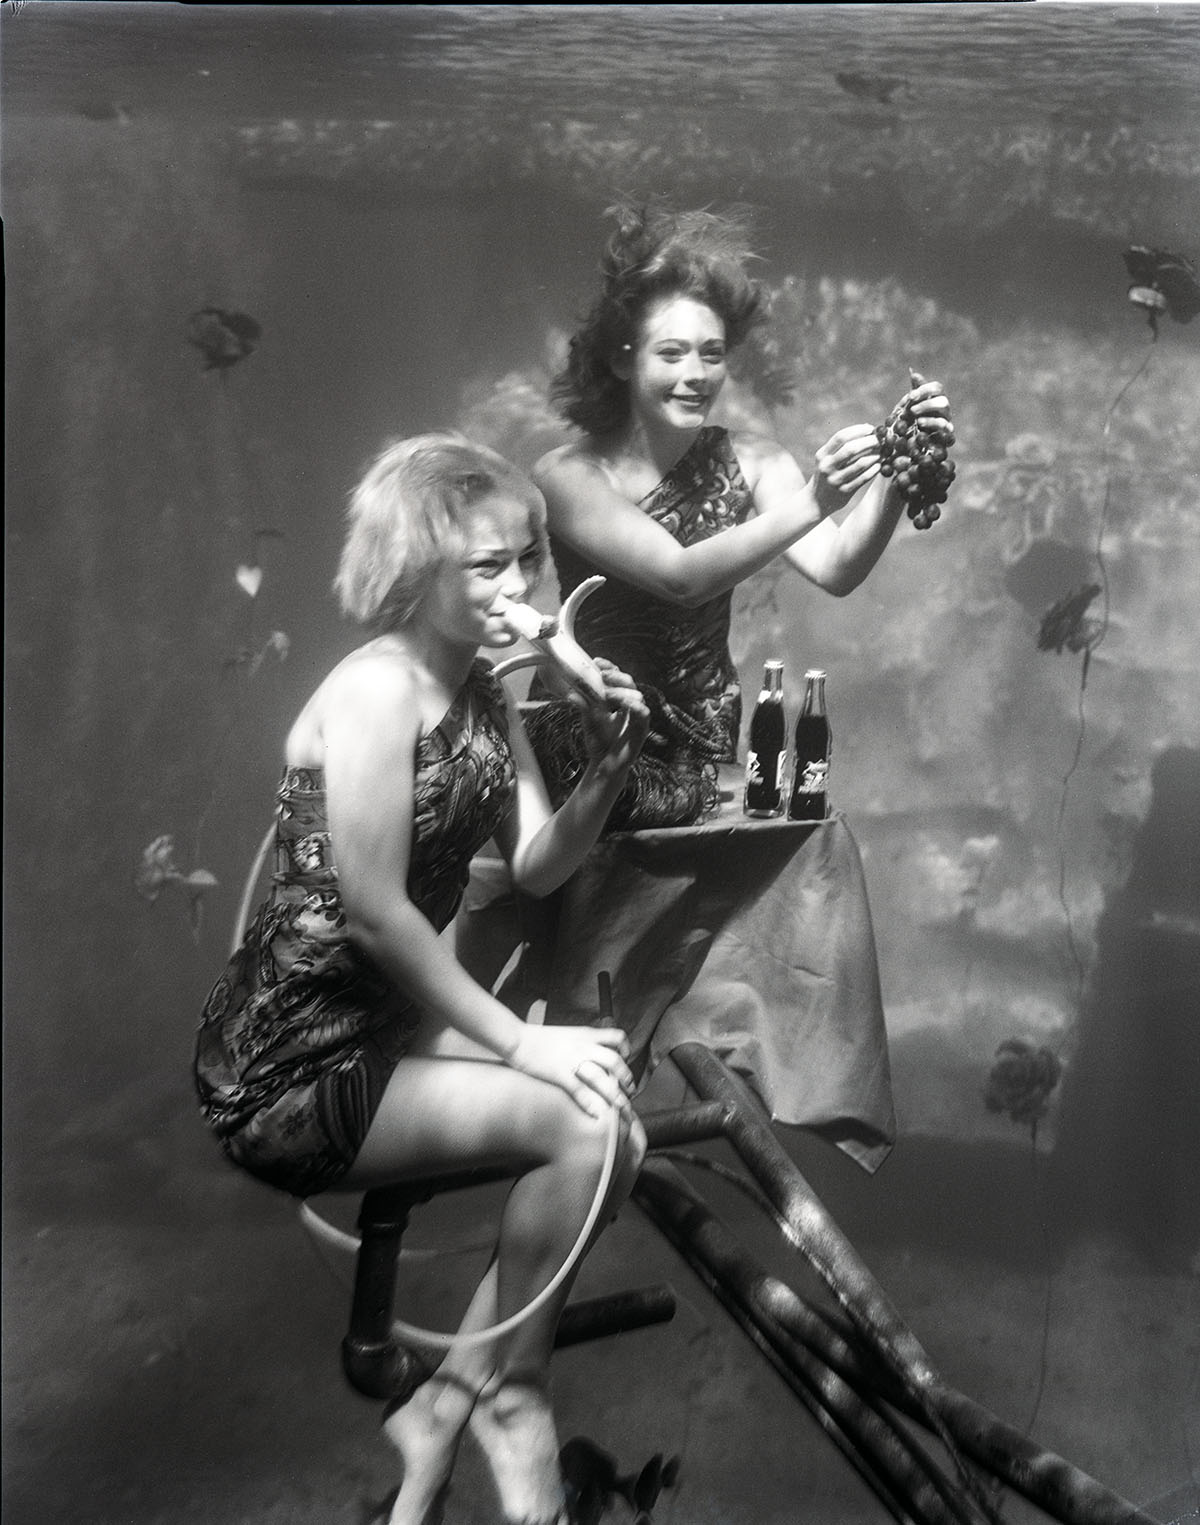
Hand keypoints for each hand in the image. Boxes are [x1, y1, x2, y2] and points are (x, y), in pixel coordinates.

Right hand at [509, 1022, 636, 1117]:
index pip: (616, 1037)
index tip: (626, 1061)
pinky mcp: (559, 1074)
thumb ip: (581, 1041)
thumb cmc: (538, 1038)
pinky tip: (597, 1115)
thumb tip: (592, 1052)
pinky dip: (591, 1104)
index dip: (626, 1050)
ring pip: (602, 1078)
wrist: (516, 1038)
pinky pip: (581, 1091)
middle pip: (615, 1060)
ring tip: (623, 1108)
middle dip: (626, 1078)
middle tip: (630, 1090)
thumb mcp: (566, 1034)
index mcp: (585, 1034)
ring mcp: (572, 1060)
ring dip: (615, 1095)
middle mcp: (583, 1046)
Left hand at [573, 659, 649, 774]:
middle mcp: (630, 706)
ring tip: (608, 694)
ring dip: (622, 692)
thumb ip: (584, 705)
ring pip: (637, 696)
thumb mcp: (589, 720)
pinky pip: (643, 715)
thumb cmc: (598, 742)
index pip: (617, 678)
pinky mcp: (642, 730)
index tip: (596, 661)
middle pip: (629, 683)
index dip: (609, 668)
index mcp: (619, 700)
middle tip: (603, 675)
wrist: (603, 765)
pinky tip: (626, 705)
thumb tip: (571, 693)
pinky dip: (636, 708)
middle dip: (616, 676)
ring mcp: (637, 717)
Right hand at [812, 423, 883, 514]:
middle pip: (851, 449)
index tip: (870, 428)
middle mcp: (827, 467)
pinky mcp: (844, 492)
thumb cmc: (827, 474)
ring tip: (882, 453)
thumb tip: (866, 427)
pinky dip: (873, 470)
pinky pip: (863, 478)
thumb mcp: (827, 459)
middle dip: (869, 442)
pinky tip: (879, 466)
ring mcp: (835, 480)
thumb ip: (842, 446)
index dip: (858, 430)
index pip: (841, 437)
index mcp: (822, 455)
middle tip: (879, 441)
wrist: (816, 501)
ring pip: (860, 464)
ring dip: (874, 456)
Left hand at [900, 374, 954, 442]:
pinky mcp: (947, 435)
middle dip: (927, 404)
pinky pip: (946, 428)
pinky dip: (934, 426)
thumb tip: (913, 372)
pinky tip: (921, 426)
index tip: (911, 397)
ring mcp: (947, 421)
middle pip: (943, 400)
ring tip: (917, 420)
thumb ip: (915, 391)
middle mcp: (944, 409)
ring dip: (930, 415)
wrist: (913, 442)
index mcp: (937, 398)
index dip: (924, 390)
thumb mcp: (911, 405)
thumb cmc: (913, 420)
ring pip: (945, 414)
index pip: (937, 388)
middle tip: (912, 410)